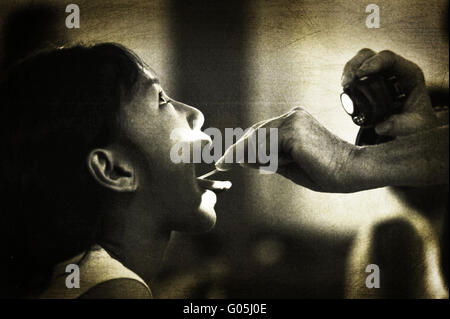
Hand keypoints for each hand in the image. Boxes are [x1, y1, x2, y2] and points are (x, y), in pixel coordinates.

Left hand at [216, 107, 356, 191]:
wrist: (354, 171)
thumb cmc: (326, 172)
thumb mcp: (290, 165)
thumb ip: (267, 160)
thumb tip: (241, 158)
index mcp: (294, 121)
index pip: (261, 132)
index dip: (242, 145)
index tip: (225, 159)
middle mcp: (292, 116)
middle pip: (255, 133)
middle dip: (236, 149)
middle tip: (220, 163)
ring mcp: (293, 121)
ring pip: (257, 140)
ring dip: (246, 157)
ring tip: (239, 167)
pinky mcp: (294, 131)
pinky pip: (265, 146)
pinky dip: (255, 157)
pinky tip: (247, 164)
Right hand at [342, 49, 438, 135]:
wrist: (409, 124)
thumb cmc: (415, 121)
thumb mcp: (415, 125)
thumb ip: (401, 125)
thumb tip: (382, 125)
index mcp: (408, 73)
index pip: (389, 59)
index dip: (374, 63)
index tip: (360, 74)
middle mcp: (393, 69)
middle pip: (371, 55)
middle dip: (356, 65)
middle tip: (348, 81)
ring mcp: (380, 73)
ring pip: (360, 60)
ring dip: (349, 70)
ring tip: (344, 85)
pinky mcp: (369, 80)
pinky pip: (355, 72)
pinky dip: (348, 77)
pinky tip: (345, 87)